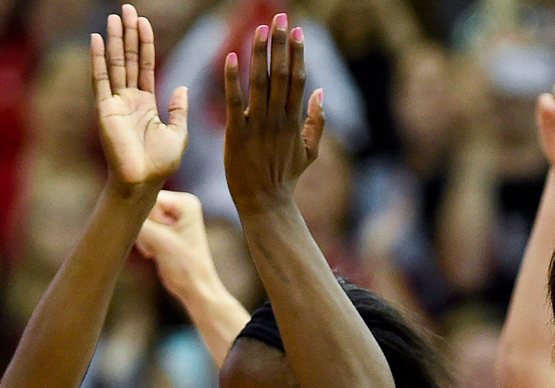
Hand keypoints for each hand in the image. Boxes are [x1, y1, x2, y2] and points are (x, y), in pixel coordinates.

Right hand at [92, 5, 187, 188]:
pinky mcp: (105, 109)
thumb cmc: (160, 164)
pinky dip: (98, 59)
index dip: (145, 44)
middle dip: (128, 34)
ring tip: (114, 17)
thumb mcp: (178, 133)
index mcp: (146, 103)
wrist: (143, 182)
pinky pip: (100, 79)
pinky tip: (97, 39)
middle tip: (126, 8)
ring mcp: (115, 102)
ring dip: (115, 40)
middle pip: (128, 59)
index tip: (143, 22)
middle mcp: (129, 99)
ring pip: (115, 64)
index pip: (145, 65)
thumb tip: (181, 87)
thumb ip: (179, 109)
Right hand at [136, 190, 219, 300]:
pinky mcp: (163, 228)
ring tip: (158, 250)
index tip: (160, 237)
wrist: (193, 288)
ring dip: (143, 237)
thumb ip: (138, 223)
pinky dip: (143, 241)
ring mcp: (171, 216)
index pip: (148, 198)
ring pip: (138, 219)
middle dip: (145, 228)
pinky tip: (155, 252)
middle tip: (159, 244)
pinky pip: (139, 228)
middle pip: (142, 207)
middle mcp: (179, 205)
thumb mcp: (160, 241)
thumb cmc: (185, 266)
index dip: (147, 219)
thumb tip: (115, 211)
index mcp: (186, 202)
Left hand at [223, 14, 323, 210]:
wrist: (265, 201)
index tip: (297, 30)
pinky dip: (233, 79)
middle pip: (282, 74)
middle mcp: (278, 119)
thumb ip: (317, 122)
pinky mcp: (237, 133)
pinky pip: (235, 101)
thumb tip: (322, 92)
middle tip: (280, 17)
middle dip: (281, 44)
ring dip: (260, 53)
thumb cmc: (285, 176)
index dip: (298, 53)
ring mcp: (258, 125)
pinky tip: (232, 58)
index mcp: (294, 120)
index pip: (298, 79)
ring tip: (261, 28)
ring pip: (261, 82)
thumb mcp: (310, 151)